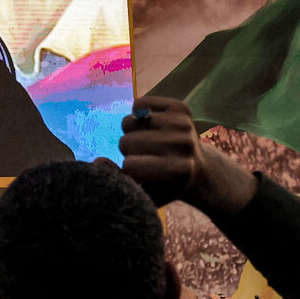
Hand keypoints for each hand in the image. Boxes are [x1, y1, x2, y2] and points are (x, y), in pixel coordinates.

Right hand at [119, 96, 256, 214]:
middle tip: (145, 157)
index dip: (128, 170)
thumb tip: (99, 160)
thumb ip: (119, 181)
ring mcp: (183, 124)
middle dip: (129, 151)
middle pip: (127, 142)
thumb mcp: (144, 195)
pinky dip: (137, 114)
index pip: (129, 165)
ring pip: (130, 121)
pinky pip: (138, 103)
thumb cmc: (166, 186)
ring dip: (133, 133)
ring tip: (149, 142)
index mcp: (177, 171)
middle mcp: (183, 145)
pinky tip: (150, 126)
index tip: (142, 174)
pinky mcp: (180, 107)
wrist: (200, 171)